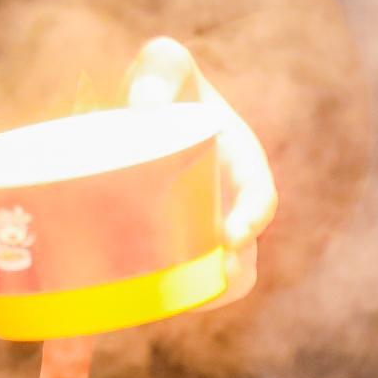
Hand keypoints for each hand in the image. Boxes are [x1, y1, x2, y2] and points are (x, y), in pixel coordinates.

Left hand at [128, 36, 277, 305]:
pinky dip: (156, 301)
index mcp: (240, 165)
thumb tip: (142, 107)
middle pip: (243, 260)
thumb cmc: (161, 84)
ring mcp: (198, 231)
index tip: (234, 236)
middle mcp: (225, 205)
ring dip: (193, 300)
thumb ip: (162, 66)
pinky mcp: (168, 248)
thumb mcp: (166, 64)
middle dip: (230, 280)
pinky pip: (172, 283)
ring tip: (156, 307)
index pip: (260, 199)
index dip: (252, 220)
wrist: (140, 108)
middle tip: (201, 289)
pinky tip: (117, 313)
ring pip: (209, 282)